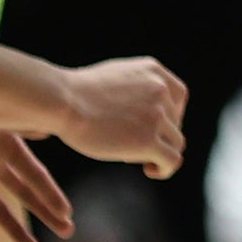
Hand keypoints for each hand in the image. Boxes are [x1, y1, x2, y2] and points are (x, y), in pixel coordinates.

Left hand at [0, 128, 71, 241]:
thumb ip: (17, 124)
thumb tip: (44, 132)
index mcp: (7, 146)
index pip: (35, 175)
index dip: (51, 194)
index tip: (67, 212)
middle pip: (25, 194)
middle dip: (46, 213)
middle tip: (68, 231)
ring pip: (0, 210)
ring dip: (17, 230)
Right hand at [52, 56, 187, 177]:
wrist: (63, 101)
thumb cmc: (75, 93)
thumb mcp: (115, 76)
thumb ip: (134, 87)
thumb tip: (139, 108)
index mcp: (153, 71)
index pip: (178, 98)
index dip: (169, 116)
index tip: (151, 128)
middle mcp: (161, 90)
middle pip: (175, 122)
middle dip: (158, 135)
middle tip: (134, 144)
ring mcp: (156, 115)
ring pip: (176, 142)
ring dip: (161, 152)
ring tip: (140, 159)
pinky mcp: (147, 140)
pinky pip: (172, 160)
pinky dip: (166, 169)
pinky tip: (150, 170)